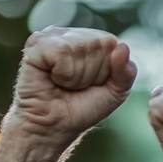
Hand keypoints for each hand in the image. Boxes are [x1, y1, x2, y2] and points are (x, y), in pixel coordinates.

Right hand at [4, 27, 135, 146]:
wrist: (55, 126)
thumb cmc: (83, 109)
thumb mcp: (115, 93)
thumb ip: (126, 72)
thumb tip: (123, 46)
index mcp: (92, 41)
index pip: (112, 44)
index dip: (107, 71)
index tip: (93, 85)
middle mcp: (72, 34)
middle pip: (97, 44)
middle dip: (92, 74)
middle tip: (76, 87)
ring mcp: (52, 36)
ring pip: (80, 48)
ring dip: (76, 76)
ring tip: (64, 83)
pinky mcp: (36, 43)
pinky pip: (61, 52)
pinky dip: (62, 73)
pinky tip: (52, 78)